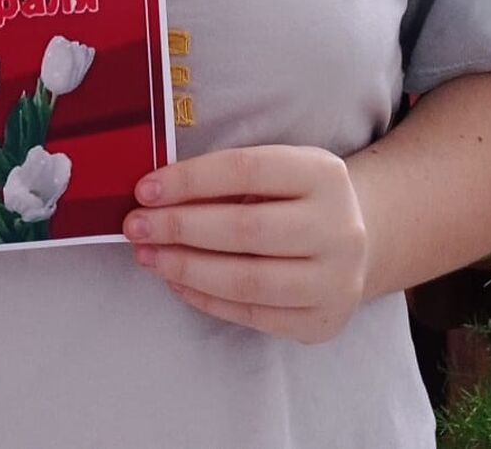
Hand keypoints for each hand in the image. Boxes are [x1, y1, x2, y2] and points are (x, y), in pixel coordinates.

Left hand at [122, 145, 367, 343]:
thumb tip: (155, 194)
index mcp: (323, 174)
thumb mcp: (276, 170)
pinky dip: (206, 299)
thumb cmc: (296, 196)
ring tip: (148, 256)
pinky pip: (252, 315)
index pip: (245, 170)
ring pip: (248, 280)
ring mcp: (335, 280)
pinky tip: (176, 281)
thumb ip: (226, 177)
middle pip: (246, 229)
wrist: (355, 241)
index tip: (144, 189)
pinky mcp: (322, 322)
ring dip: (186, 268)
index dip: (190, 179)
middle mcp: (339, 227)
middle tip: (135, 226)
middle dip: (180, 227)